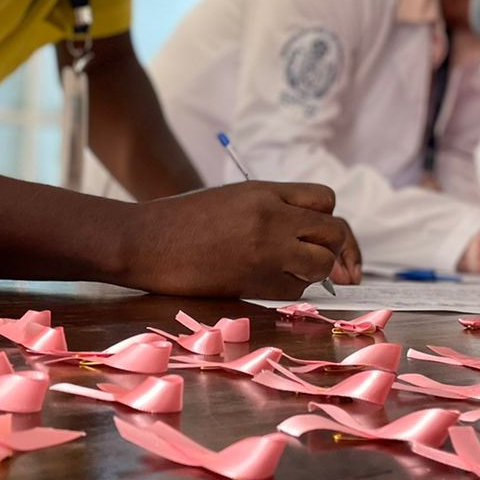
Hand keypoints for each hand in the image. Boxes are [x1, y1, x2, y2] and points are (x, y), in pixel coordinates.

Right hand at [124, 181, 360, 298]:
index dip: (326, 218)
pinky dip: (293, 288)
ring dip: (316, 270)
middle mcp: (272, 218)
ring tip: (293, 270)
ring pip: (322, 263)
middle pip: (333, 232)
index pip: (325, 200)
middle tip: (326, 261)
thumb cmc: (182, 221)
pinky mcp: (255, 282)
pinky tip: (271, 282)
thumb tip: (311, 238)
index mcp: (264, 191)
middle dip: (335, 248)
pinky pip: (296, 288)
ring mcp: (265, 251)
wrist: (144, 242)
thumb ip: (272, 210)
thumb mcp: (233, 199)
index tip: (319, 232)